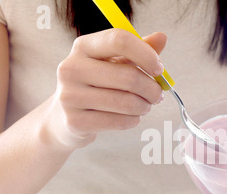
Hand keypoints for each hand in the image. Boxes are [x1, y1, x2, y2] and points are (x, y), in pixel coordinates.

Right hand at [43, 29, 166, 149]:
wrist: (65, 117)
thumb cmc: (97, 85)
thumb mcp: (114, 63)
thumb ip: (138, 51)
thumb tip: (162, 38)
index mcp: (83, 47)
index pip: (119, 40)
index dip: (146, 55)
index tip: (159, 69)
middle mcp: (72, 68)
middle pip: (129, 77)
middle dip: (152, 89)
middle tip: (157, 95)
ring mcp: (70, 96)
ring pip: (127, 102)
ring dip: (145, 106)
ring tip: (145, 106)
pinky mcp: (75, 122)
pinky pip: (119, 121)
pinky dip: (133, 120)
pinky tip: (132, 117)